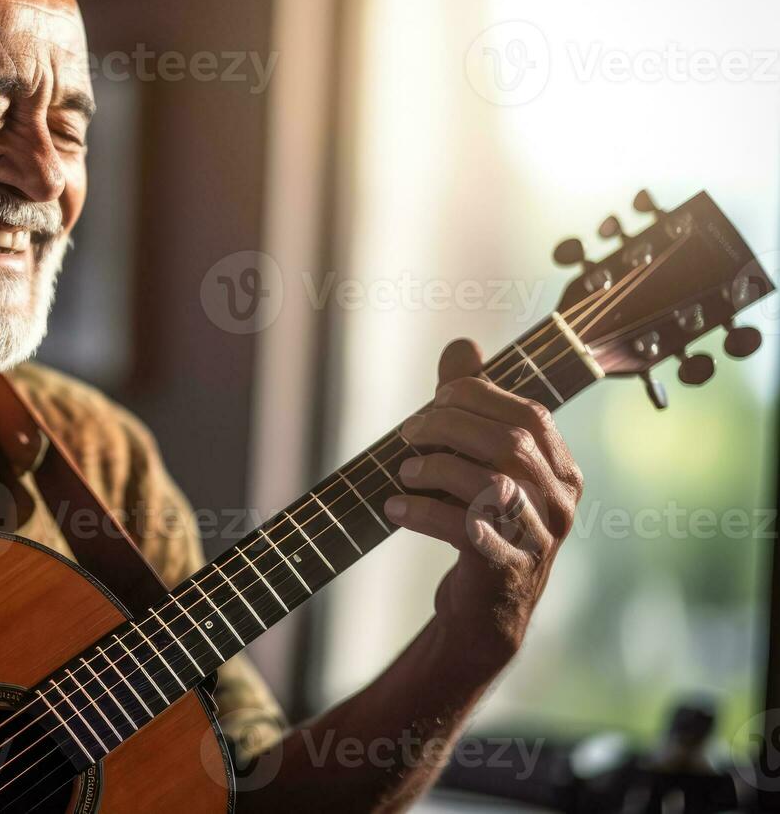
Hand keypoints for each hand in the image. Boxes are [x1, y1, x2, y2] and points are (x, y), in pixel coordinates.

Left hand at [383, 338, 583, 671]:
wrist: (486, 611)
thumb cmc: (480, 524)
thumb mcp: (480, 462)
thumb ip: (473, 404)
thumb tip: (462, 345)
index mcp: (562, 468)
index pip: (528, 412)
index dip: (477, 396)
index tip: (434, 400)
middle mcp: (561, 501)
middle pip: (509, 442)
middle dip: (449, 426)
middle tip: (408, 433)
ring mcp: (538, 538)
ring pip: (493, 484)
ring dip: (437, 467)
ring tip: (403, 471)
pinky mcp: (507, 570)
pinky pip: (466, 530)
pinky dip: (423, 512)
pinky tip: (394, 509)